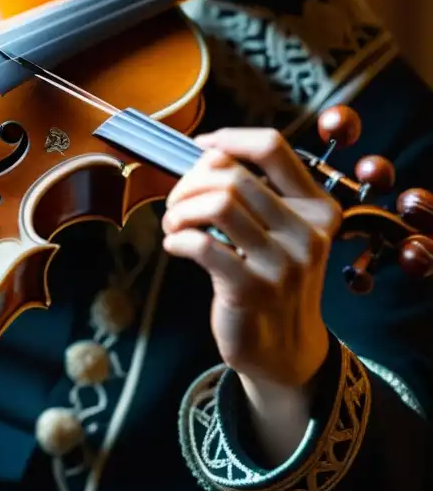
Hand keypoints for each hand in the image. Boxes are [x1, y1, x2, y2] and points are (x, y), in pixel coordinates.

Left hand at [160, 127, 339, 388]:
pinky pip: (202, 244)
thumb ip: (255, 195)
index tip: (199, 148)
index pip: (272, 147)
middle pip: (232, 174)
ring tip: (174, 224)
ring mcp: (284, 263)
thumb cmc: (270, 280)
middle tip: (176, 203)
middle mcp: (308, 232)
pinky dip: (177, 239)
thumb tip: (205, 153)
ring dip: (180, 209)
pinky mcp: (253, 290)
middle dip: (189, 182)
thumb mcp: (279, 233)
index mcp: (317, 208)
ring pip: (217, 203)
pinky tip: (176, 246)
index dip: (227, 139)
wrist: (285, 350)